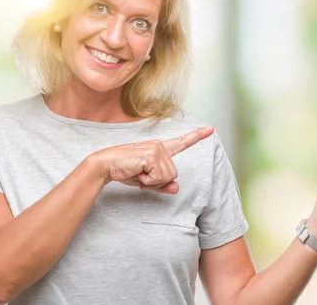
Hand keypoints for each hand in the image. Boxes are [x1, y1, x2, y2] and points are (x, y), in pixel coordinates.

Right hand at [90, 126, 213, 193]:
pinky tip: (137, 172)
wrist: (105, 166)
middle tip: (141, 175)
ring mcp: (156, 149)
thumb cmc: (125, 171)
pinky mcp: (151, 155)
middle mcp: (160, 146)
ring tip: (138, 172)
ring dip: (152, 181)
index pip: (182, 142)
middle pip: (173, 174)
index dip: (197, 136)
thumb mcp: (147, 180)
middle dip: (157, 181)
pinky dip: (147, 181)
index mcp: (160, 149)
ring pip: (167, 176)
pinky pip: (158, 177)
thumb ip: (163, 184)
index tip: (211, 129)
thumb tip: (177, 188)